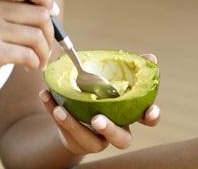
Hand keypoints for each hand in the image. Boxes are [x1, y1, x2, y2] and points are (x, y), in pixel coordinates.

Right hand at [0, 0, 56, 106]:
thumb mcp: (0, 21)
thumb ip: (24, 3)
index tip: (50, 14)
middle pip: (40, 13)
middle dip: (49, 34)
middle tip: (44, 48)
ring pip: (37, 35)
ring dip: (44, 53)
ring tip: (37, 60)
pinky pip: (28, 54)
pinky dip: (35, 63)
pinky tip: (29, 67)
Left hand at [38, 54, 161, 154]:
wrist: (77, 112)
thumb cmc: (100, 93)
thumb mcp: (111, 78)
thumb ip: (128, 69)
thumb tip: (150, 56)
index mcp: (128, 114)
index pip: (146, 119)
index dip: (152, 116)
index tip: (151, 110)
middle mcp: (115, 131)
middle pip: (122, 139)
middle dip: (110, 129)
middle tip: (97, 118)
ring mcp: (96, 139)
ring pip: (89, 140)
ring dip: (74, 124)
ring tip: (61, 110)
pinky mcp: (77, 141)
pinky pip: (64, 129)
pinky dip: (53, 110)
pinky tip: (44, 94)